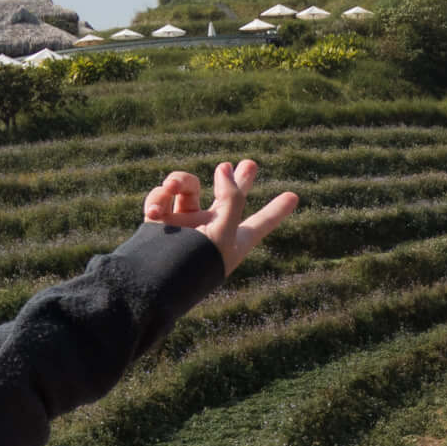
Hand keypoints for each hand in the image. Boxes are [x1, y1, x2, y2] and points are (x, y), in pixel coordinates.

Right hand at [143, 160, 298, 278]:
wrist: (152, 282)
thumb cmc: (197, 260)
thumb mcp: (224, 230)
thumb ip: (232, 196)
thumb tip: (225, 166)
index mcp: (234, 238)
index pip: (262, 221)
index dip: (277, 209)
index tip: (294, 196)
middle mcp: (212, 229)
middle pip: (229, 198)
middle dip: (240, 180)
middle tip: (250, 163)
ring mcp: (186, 223)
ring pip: (187, 187)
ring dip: (179, 179)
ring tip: (171, 185)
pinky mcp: (161, 221)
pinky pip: (161, 196)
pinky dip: (157, 197)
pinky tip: (154, 210)